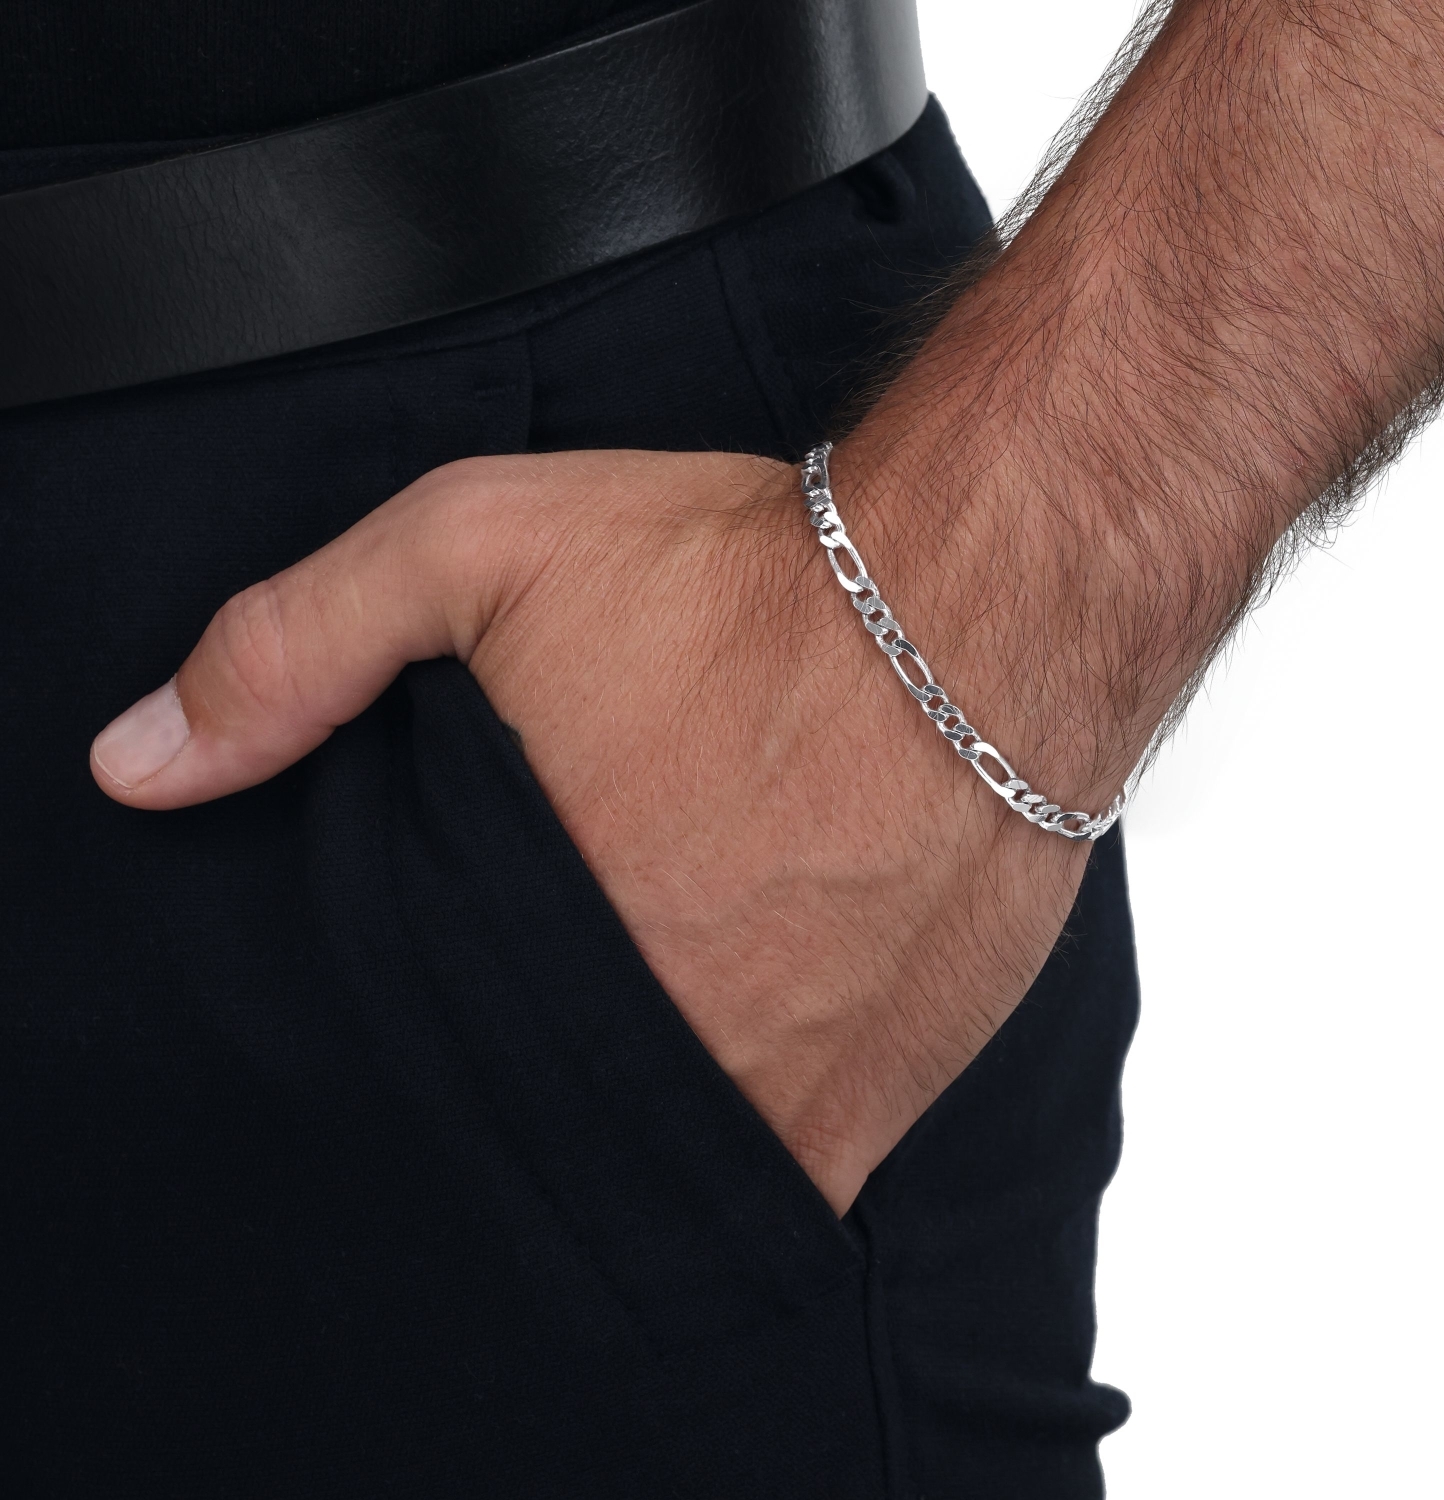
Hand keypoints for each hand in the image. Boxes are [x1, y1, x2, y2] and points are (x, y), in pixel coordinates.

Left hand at [89, 447, 1091, 1212]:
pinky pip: (793, 1142)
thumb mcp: (481, 553)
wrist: (980, 608)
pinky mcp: (888, 1093)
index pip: (429, 1051)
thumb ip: (296, 652)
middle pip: (553, 1105)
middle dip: (554, 1038)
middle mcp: (666, 1045)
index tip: (475, 961)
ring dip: (665, 1072)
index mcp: (544, 942)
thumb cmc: (752, 586)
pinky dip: (765, 1085)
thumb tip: (146, 763)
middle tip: (603, 939)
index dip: (441, 1007)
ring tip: (690, 964)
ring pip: (671, 1141)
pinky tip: (768, 989)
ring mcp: (784, 1090)